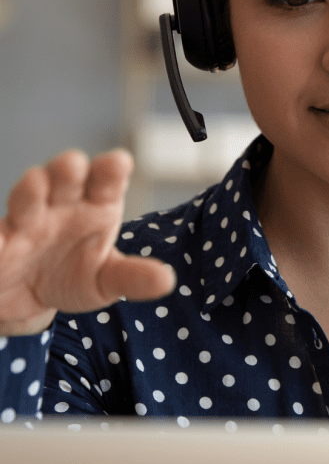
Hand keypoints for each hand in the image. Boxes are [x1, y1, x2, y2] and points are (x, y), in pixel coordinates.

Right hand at [0, 149, 175, 336]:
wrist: (30, 301)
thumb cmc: (75, 277)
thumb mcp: (107, 282)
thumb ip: (133, 278)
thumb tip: (166, 281)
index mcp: (97, 207)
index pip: (107, 181)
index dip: (111, 169)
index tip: (118, 162)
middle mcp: (62, 205)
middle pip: (66, 178)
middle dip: (68, 168)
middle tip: (73, 165)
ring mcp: (26, 220)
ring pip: (27, 196)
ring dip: (31, 188)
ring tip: (36, 183)